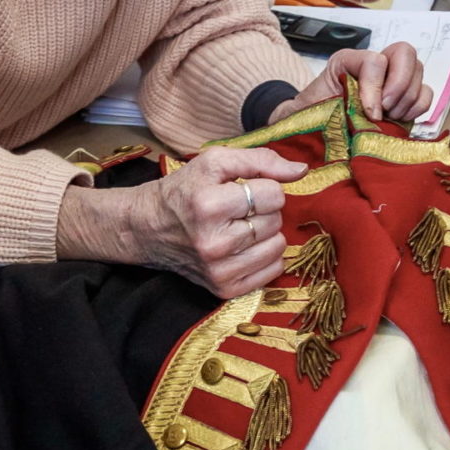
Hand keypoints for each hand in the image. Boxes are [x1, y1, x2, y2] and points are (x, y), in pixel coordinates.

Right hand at [56, 146, 300, 297]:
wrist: (147, 228)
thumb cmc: (184, 190)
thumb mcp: (214, 162)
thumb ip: (261, 159)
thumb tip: (302, 171)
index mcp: (208, 205)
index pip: (273, 194)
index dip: (264, 187)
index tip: (244, 189)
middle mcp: (214, 242)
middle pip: (275, 220)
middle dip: (264, 210)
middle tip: (239, 209)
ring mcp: (219, 270)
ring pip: (278, 246)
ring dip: (266, 233)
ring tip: (242, 227)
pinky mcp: (224, 289)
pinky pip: (273, 271)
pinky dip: (266, 256)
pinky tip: (246, 247)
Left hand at [273, 43, 428, 123]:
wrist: (318, 131)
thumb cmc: (315, 116)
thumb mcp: (315, 102)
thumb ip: (340, 100)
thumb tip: (374, 113)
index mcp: (352, 60)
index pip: (375, 60)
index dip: (375, 87)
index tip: (369, 112)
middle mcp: (377, 64)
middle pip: (406, 53)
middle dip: (399, 85)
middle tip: (386, 110)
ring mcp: (395, 79)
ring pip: (419, 73)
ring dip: (406, 101)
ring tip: (387, 118)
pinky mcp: (407, 98)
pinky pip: (426, 95)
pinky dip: (416, 108)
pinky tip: (398, 119)